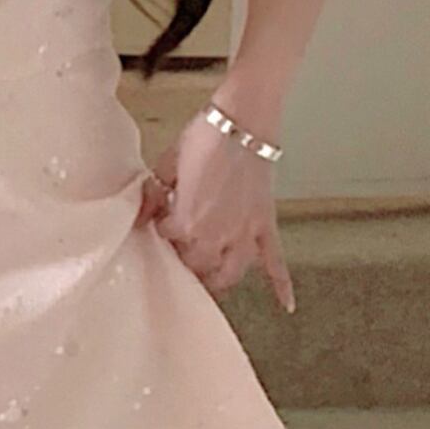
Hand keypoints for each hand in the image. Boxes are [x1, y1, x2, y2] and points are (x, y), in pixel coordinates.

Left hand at [137, 112, 295, 310]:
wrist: (242, 123)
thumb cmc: (205, 138)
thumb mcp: (167, 164)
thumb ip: (156, 192)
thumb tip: (143, 210)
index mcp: (188, 222)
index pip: (167, 238)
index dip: (161, 229)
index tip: (160, 222)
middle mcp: (216, 235)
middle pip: (197, 264)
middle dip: (186, 259)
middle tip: (181, 252)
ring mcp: (244, 233)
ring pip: (231, 272)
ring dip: (220, 278)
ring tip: (211, 279)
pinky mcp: (265, 225)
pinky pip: (276, 260)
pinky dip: (282, 283)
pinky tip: (286, 305)